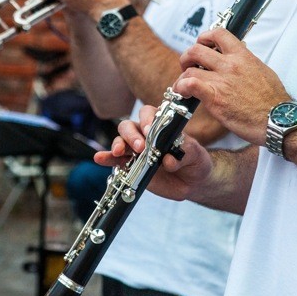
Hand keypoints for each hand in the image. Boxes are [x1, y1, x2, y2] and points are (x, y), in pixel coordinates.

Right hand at [93, 104, 213, 201]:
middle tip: (140, 147)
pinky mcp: (131, 166)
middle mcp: (145, 134)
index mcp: (161, 125)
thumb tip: (168, 160)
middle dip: (131, 135)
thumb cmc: (195, 161)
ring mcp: (136, 150)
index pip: (149, 114)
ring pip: (120, 141)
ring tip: (118, 152)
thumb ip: (184, 154)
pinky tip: (99, 158)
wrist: (193, 181)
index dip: (147, 120)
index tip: (149, 130)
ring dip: (117, 145)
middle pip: (130, 126)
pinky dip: (107, 158)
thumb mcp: (196, 155)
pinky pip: (116, 160)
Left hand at [173, 28, 289, 145]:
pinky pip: (190, 84)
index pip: (219, 33)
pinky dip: (181, 88)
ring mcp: (222, 80)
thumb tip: (237, 61)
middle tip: (188, 66)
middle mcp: (230, 64)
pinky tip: (183, 94)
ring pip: (189, 69)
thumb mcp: (262, 71)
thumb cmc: (273, 101)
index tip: (201, 44)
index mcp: (243, 56)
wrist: (278, 120)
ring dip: (182, 77)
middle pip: (197, 49)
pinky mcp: (215, 97)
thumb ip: (246, 63)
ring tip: (184, 86)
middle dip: (187, 57)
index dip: (204, 36)